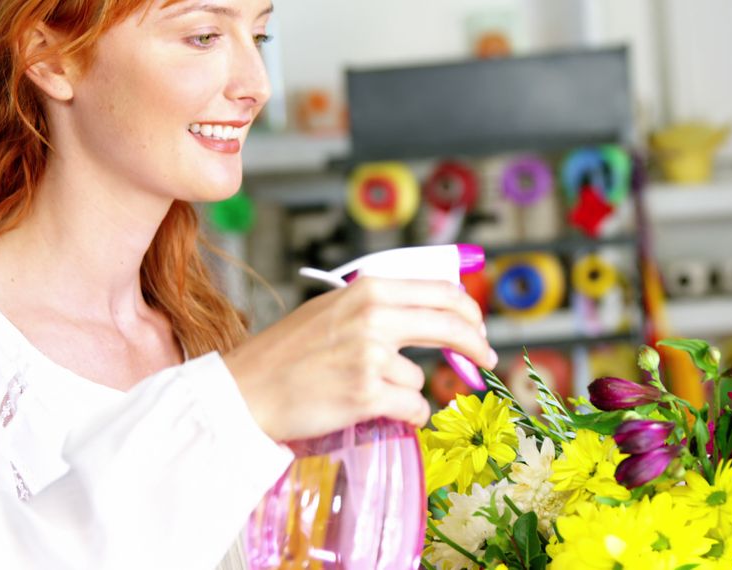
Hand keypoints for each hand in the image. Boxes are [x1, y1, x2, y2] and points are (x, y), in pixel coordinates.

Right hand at [223, 277, 495, 441]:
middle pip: (451, 325)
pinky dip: (404, 416)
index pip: (441, 292)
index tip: (478, 327)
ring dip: (404, 392)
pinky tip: (373, 410)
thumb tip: (436, 313)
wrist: (246, 389)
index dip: (469, 311)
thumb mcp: (335, 309)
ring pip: (421, 379)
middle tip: (485, 359)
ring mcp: (371, 356)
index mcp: (369, 289)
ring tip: (362, 391)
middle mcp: (374, 317)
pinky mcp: (367, 394)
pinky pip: (413, 409)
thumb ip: (382, 307)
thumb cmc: (288, 352)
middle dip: (475, 345)